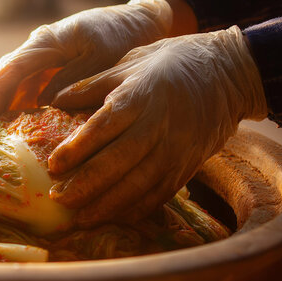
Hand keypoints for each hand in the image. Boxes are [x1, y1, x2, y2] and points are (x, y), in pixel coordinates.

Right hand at [0, 0, 171, 125]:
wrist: (140, 22)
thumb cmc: (123, 37)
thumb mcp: (100, 59)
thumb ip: (70, 81)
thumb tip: (42, 105)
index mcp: (48, 41)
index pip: (10, 71)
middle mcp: (39, 46)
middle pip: (5, 76)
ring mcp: (44, 56)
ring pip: (16, 83)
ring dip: (5, 108)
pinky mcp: (53, 66)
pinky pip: (30, 86)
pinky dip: (23, 106)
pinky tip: (22, 128)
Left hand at [48, 26, 266, 227]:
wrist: (229, 72)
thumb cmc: (171, 62)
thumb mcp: (129, 63)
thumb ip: (91, 85)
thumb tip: (53, 100)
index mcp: (139, 97)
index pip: (103, 127)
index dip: (77, 148)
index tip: (52, 166)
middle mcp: (157, 125)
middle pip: (118, 162)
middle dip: (86, 185)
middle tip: (58, 199)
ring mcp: (175, 149)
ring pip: (139, 184)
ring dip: (108, 205)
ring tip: (80, 218)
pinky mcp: (187, 165)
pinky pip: (160, 193)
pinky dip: (137, 209)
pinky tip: (114, 218)